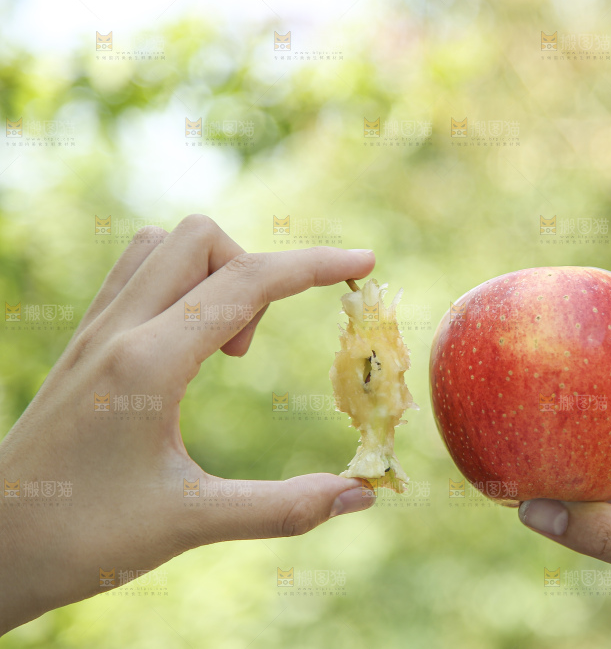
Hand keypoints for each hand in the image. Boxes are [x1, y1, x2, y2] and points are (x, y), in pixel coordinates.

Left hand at [0, 215, 376, 634]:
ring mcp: (94, 331)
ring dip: (213, 274)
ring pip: (163, 246)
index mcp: (148, 363)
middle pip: (201, 238)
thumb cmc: (80, 538)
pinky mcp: (83, 344)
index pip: (247, 281)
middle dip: (255, 271)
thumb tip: (362, 495)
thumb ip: (283, 508)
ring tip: (224, 349)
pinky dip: (182, 284)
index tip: (363, 264)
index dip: (315, 265)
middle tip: (251, 353)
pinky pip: (138, 273)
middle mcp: (118, 329)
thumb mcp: (189, 523)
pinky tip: (189, 346)